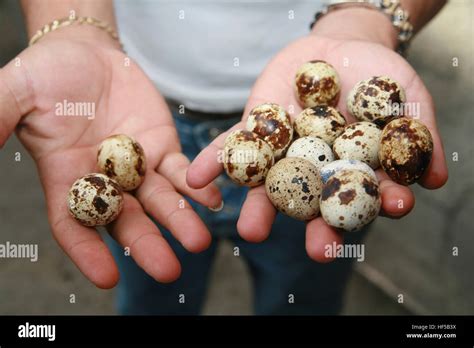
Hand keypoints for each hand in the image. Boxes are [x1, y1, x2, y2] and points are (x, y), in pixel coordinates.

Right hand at [0, 28, 220, 287]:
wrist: (87, 54)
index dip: (89, 251)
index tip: (108, 278)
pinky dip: (196, 187)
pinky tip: (212, 201)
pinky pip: (180, 172)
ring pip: (159, 201)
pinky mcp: (161, 148)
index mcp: (65, 177)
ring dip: (180, 221)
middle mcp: (103, 180)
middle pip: (125, 220)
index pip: (74, 223)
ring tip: (199, 241)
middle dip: (147, 245)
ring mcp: (136, 166)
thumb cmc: (47, 74)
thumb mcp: (17, 93)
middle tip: (169, 271)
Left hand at [187, 8, 447, 261]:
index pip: (364, 195)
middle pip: (316, 203)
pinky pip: (232, 148)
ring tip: (252, 230)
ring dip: (261, 208)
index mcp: (351, 169)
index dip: (376, 206)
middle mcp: (314, 170)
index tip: (389, 214)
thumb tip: (436, 181)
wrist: (339, 46)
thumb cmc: (377, 75)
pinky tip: (195, 179)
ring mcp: (283, 153)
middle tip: (319, 252)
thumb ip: (420, 135)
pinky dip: (214, 163)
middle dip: (317, 227)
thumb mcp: (406, 96)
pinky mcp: (255, 130)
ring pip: (271, 186)